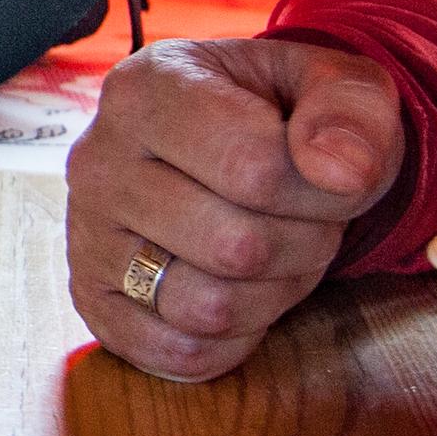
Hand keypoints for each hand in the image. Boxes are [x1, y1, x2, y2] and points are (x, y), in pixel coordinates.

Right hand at [64, 36, 405, 380]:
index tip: (337, 177)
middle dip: (306, 245)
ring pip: (206, 308)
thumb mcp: (330, 82)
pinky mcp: (91, 299)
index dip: (327, 192)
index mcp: (146, 88)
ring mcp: (84, 235)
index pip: (255, 169)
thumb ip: (351, 108)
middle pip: (237, 247)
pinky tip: (243, 291)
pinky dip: (233, 339)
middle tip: (311, 220)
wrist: (217, 143)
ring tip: (278, 253)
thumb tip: (341, 171)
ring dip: (273, 294)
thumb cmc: (279, 114)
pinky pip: (178, 353)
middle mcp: (96, 159)